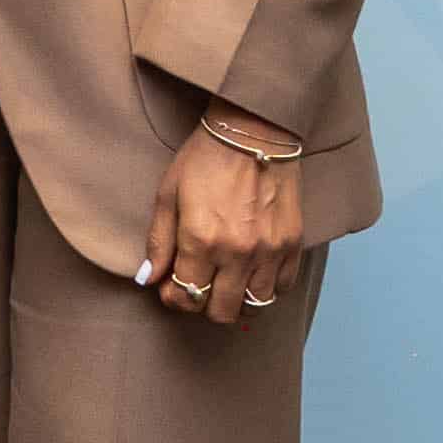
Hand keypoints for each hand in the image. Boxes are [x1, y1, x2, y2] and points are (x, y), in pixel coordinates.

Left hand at [141, 103, 302, 325]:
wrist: (254, 131)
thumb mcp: (169, 193)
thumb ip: (159, 241)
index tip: (171, 286)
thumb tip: (149, 279)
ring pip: (254, 305)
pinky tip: (252, 272)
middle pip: (220, 311)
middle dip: (202, 305)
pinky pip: (282, 287)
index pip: (186, 297)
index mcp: (201, 240)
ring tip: (225, 281)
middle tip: (197, 284)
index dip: (173, 298)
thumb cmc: (205, 158)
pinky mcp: (293, 244)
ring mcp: (269, 251)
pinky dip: (266, 288)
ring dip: (236, 300)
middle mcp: (237, 252)